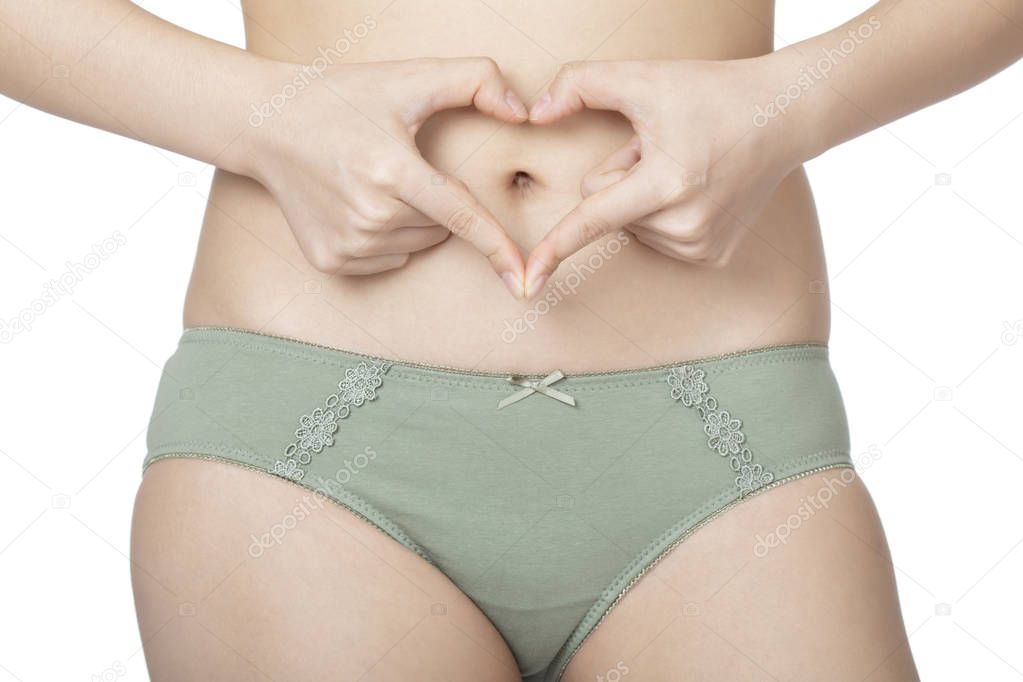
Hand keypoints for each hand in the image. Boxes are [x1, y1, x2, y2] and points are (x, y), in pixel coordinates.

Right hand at [245, 58, 528, 296]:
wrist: (267, 125)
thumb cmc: (343, 98)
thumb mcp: (407, 78)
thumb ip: (474, 81)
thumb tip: (524, 111)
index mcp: (391, 170)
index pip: (460, 216)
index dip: (498, 247)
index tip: (524, 282)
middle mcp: (369, 214)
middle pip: (441, 226)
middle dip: (434, 200)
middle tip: (395, 164)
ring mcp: (347, 243)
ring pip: (417, 245)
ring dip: (412, 220)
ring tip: (373, 182)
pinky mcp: (331, 261)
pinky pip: (389, 259)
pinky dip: (387, 238)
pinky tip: (357, 205)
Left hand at [524, 57, 805, 296]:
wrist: (784, 116)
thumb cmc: (712, 93)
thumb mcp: (644, 78)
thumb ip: (580, 85)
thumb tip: (535, 112)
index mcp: (666, 184)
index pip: (593, 219)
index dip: (556, 248)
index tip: (530, 283)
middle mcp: (685, 225)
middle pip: (606, 209)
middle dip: (622, 176)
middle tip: (666, 148)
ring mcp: (700, 247)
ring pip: (630, 226)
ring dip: (644, 195)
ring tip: (685, 166)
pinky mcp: (711, 257)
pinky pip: (656, 238)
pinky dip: (665, 213)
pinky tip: (697, 187)